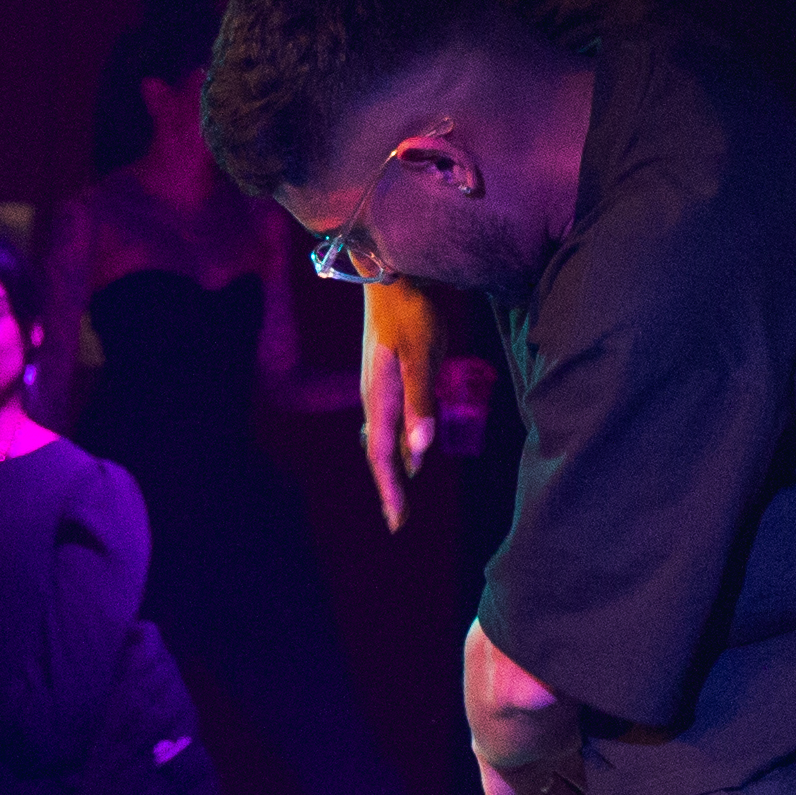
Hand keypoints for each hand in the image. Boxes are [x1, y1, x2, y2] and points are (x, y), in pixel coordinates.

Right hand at [357, 280, 447, 528]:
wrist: (391, 273)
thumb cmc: (411, 312)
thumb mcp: (422, 356)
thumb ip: (421, 402)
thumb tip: (420, 450)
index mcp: (379, 397)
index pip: (384, 454)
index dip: (391, 489)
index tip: (398, 520)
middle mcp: (373, 396)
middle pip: (380, 451)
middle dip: (389, 486)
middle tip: (398, 519)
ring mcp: (377, 384)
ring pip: (382, 436)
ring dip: (392, 465)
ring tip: (399, 491)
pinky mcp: (386, 373)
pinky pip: (388, 418)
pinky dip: (395, 440)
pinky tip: (405, 445)